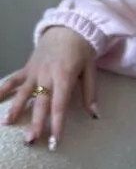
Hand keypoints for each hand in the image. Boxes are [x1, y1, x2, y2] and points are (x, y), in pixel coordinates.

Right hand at [0, 27, 97, 147]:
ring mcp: (34, 72)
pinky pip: (13, 79)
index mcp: (64, 77)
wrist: (68, 28)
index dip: (57, 124)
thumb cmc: (82, 50)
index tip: (54, 140)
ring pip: (23, 93)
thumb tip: (94, 115)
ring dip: (15, 108)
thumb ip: (90, 93)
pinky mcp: (27, 68)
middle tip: (30, 140)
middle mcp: (46, 76)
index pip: (59, 105)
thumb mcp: (90, 70)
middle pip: (40, 103)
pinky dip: (2, 88)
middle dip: (35, 123)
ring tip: (7, 123)